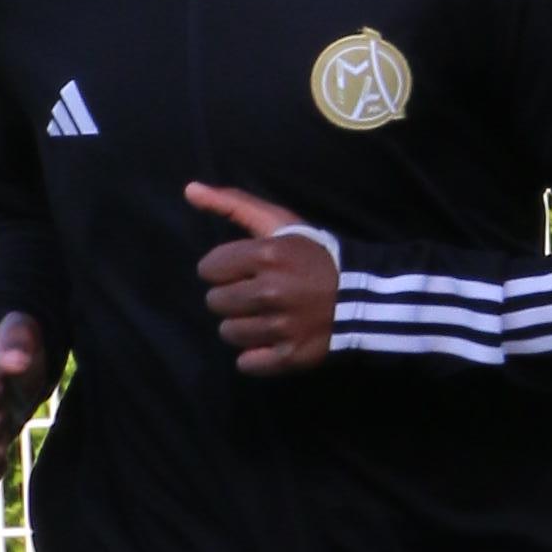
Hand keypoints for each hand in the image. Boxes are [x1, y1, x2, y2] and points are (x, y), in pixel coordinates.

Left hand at [187, 184, 340, 377]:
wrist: (362, 297)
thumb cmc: (313, 256)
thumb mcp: (279, 222)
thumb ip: (232, 204)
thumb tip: (189, 189)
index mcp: (267, 255)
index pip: (209, 269)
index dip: (225, 269)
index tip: (247, 271)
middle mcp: (272, 291)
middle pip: (215, 303)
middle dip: (232, 297)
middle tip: (258, 294)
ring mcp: (281, 327)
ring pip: (229, 332)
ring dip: (243, 325)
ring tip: (267, 316)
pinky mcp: (289, 356)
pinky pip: (246, 363)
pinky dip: (256, 355)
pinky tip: (273, 340)